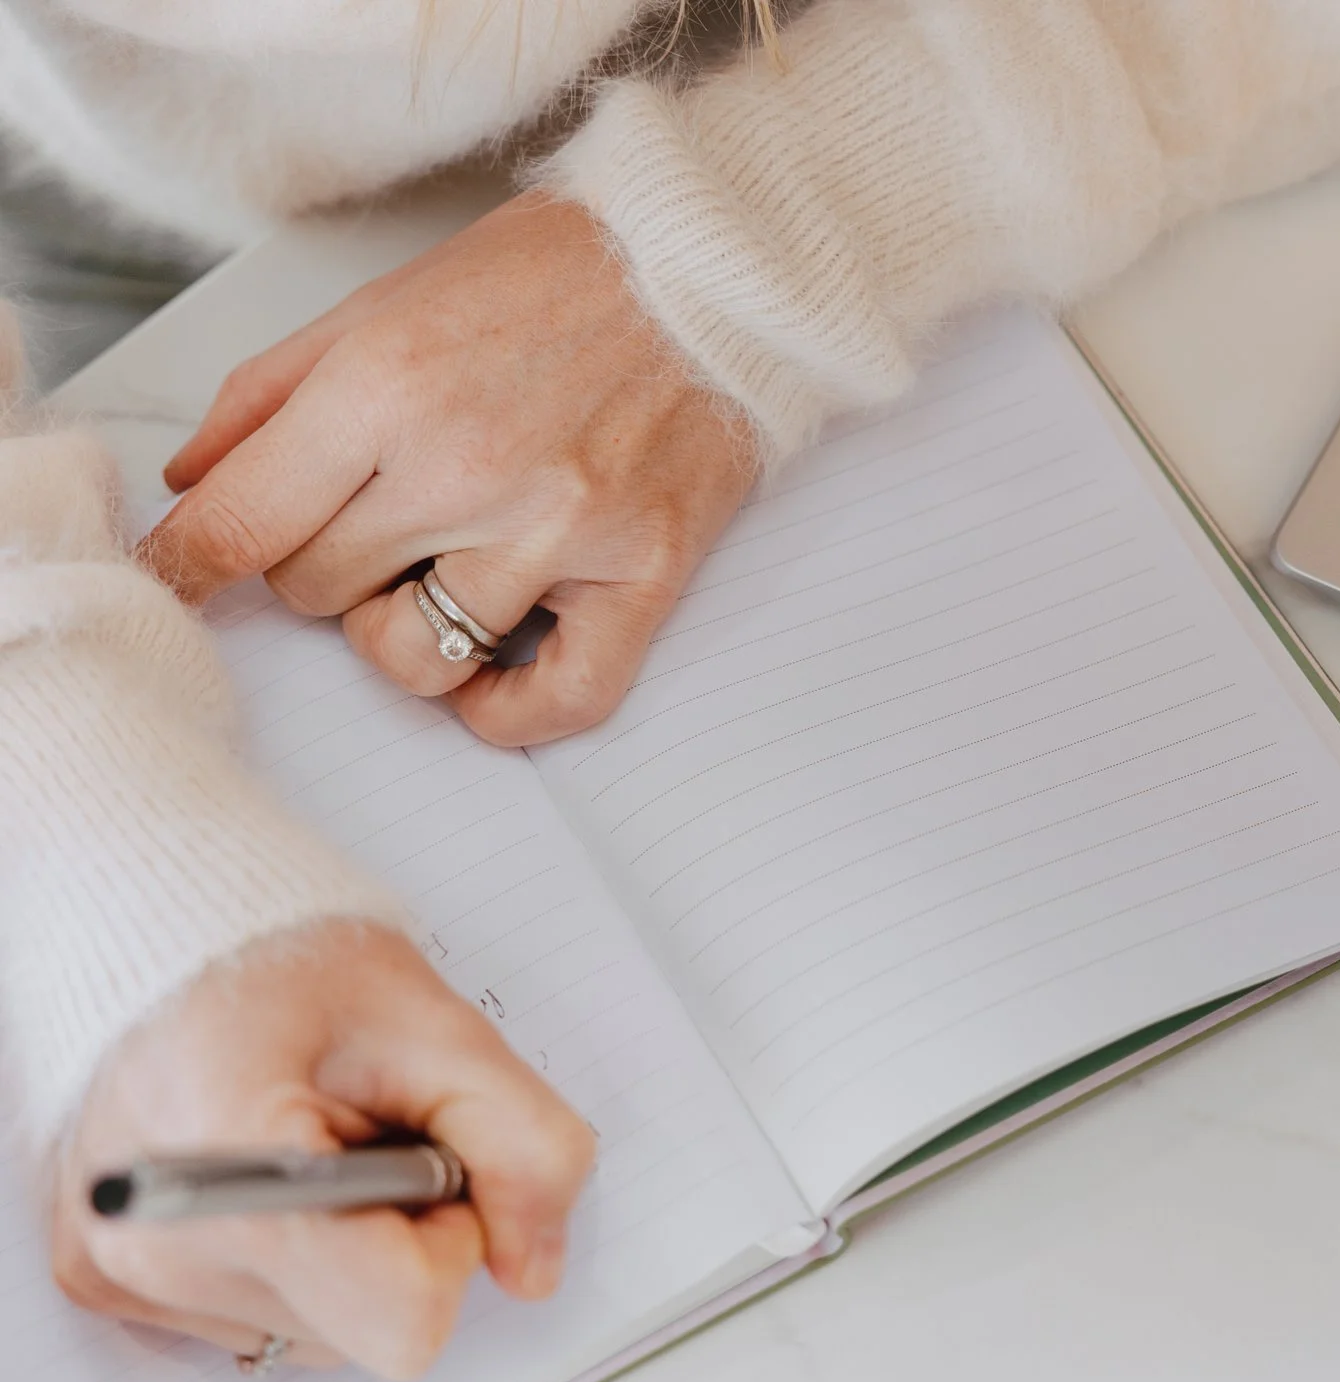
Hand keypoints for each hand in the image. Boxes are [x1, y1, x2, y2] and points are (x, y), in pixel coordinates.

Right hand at [51, 920, 597, 1378]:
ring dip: (349, 1252)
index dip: (451, 1238)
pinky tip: (271, 1176)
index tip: (427, 1160)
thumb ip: (527, 1148)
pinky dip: (295, 1261)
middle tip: (367, 1138)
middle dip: (402, 1241)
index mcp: (230, 1172)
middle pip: (367, 1333)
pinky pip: (263, 1321)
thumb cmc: (292, 967)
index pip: (403, 1315)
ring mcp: (124, 1275)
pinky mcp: (110, 1286)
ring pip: (321, 1336)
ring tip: (311, 1147)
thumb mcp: (445, 1030)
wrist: (169, 935)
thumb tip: (532, 1268)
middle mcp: (155, 1249)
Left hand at [140, 192, 756, 746]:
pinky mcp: (643, 571)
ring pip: (414, 658)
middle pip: (316, 592)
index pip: (239, 523)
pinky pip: (559, 699)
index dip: (186, 566)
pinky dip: (507, 714)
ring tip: (428, 582)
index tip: (178, 583)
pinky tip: (487, 680)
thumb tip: (192, 483)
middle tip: (360, 530)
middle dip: (317, 568)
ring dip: (399, 631)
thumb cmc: (557, 273)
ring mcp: (561, 529)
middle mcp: (467, 466)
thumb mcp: (387, 300)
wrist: (715, 265)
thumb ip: (274, 393)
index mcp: (388, 385)